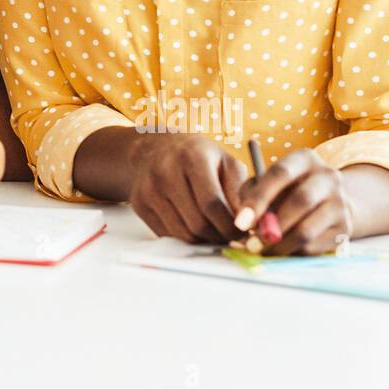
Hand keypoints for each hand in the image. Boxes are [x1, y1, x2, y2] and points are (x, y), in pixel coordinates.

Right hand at [128, 134, 246, 243]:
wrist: (156, 148)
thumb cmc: (199, 157)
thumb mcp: (226, 162)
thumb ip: (241, 191)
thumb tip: (249, 224)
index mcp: (192, 157)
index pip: (212, 205)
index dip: (230, 227)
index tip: (242, 234)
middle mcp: (166, 171)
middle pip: (198, 224)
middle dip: (219, 236)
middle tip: (229, 236)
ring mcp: (148, 188)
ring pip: (183, 234)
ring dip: (203, 240)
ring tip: (213, 230)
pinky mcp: (138, 203)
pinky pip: (167, 235)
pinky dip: (184, 237)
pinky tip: (192, 225)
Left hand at [234, 148, 352, 254]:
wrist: (327, 201)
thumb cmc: (286, 189)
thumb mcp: (268, 182)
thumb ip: (252, 194)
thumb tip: (244, 220)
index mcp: (305, 158)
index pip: (281, 173)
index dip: (258, 198)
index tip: (241, 222)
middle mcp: (328, 177)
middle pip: (300, 201)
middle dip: (272, 225)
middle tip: (251, 243)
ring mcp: (341, 203)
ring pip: (307, 230)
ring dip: (280, 245)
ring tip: (262, 250)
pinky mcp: (345, 228)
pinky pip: (314, 246)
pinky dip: (292, 252)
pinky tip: (281, 250)